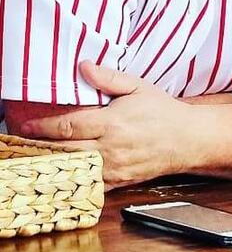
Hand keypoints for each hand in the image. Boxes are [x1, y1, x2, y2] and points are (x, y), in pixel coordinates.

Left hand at [20, 62, 192, 189]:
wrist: (188, 139)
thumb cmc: (164, 112)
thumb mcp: (139, 87)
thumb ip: (109, 77)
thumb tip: (84, 66)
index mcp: (112, 123)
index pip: (68, 126)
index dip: (43, 127)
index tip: (27, 126)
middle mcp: (111, 148)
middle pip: (65, 150)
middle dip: (41, 147)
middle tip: (22, 144)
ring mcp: (114, 167)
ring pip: (74, 169)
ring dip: (53, 164)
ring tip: (36, 159)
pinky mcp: (120, 181)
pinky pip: (90, 184)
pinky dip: (73, 181)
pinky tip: (61, 175)